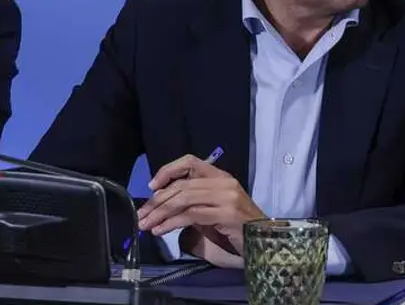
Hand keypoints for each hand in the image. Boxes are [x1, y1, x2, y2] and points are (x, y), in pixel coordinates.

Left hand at [137, 154, 265, 259]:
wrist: (263, 242)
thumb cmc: (236, 229)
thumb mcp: (211, 211)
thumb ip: (192, 204)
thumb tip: (162, 205)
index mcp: (221, 177)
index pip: (190, 162)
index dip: (168, 170)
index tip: (152, 187)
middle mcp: (224, 182)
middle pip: (182, 185)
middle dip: (156, 201)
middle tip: (141, 215)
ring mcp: (227, 196)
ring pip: (183, 199)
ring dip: (160, 213)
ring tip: (146, 225)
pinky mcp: (227, 213)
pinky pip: (191, 215)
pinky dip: (171, 223)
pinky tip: (160, 231)